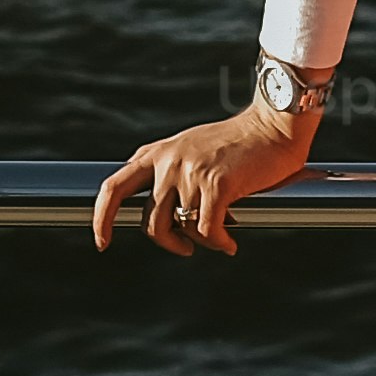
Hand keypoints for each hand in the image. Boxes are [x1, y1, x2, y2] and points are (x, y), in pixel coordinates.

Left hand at [92, 99, 318, 256]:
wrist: (273, 125)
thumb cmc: (239, 143)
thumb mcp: (192, 150)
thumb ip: (171, 173)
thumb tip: (167, 216)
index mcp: (156, 154)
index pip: (113, 187)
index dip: (102, 218)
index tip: (102, 242)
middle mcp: (167, 161)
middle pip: (149, 221)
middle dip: (167, 243)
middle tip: (186, 249)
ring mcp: (190, 171)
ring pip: (182, 228)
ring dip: (201, 242)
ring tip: (219, 238)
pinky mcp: (215, 183)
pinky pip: (207, 229)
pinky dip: (218, 242)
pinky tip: (229, 243)